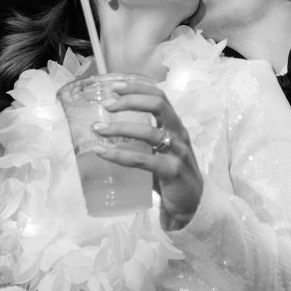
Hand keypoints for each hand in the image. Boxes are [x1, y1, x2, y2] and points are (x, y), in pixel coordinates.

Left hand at [92, 81, 202, 230]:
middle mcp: (179, 134)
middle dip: (130, 101)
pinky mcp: (172, 170)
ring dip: (120, 128)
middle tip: (106, 105)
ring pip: (149, 132)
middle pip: (158, 105)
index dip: (138, 88)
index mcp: (175, 126)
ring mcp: (178, 152)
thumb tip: (108, 129)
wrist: (191, 204)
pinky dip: (120, 155)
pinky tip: (103, 152)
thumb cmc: (170, 175)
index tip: (115, 87)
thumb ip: (143, 139)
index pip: (159, 97)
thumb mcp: (161, 151)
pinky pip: (143, 160)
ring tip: (98, 129)